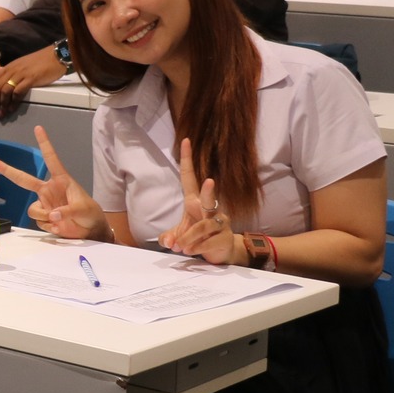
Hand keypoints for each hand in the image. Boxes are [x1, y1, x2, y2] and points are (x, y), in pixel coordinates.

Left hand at [0, 49, 68, 116]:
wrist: (56, 56)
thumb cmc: (41, 61)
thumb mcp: (22, 65)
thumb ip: (13, 73)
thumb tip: (4, 83)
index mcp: (9, 67)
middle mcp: (12, 70)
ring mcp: (21, 74)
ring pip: (5, 90)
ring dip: (2, 104)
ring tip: (2, 113)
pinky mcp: (30, 79)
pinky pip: (18, 92)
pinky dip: (13, 102)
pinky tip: (12, 108)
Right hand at [0, 125, 108, 239]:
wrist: (90, 229)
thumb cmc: (89, 213)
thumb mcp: (82, 209)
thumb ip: (66, 211)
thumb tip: (51, 215)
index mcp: (60, 180)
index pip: (51, 159)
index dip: (44, 143)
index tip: (38, 128)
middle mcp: (48, 189)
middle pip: (23, 179)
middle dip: (7, 170)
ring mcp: (44, 203)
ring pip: (32, 209)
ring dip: (43, 216)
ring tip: (57, 219)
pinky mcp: (43, 217)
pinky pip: (37, 221)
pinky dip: (47, 225)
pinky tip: (58, 226)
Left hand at [159, 138, 243, 263]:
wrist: (222, 252)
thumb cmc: (199, 236)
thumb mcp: (180, 235)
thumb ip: (170, 237)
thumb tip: (168, 243)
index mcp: (196, 201)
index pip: (190, 177)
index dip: (187, 160)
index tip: (185, 140)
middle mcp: (211, 209)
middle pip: (209, 198)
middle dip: (209, 191)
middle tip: (211, 181)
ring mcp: (220, 222)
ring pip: (203, 226)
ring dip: (188, 238)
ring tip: (180, 248)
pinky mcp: (225, 237)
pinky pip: (208, 241)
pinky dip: (196, 247)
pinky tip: (190, 252)